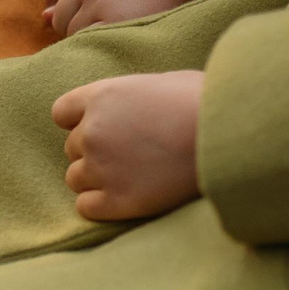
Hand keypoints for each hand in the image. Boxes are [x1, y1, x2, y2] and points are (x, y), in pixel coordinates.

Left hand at [42, 0, 203, 36]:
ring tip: (117, 29)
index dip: (63, 2)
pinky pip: (88, 41)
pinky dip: (99, 43)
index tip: (82, 11)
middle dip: (75, 22)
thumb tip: (43, 16)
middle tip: (106, 23)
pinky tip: (119, 37)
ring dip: (88, 35)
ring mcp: (98, 0)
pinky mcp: (112, 21)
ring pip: (71, 31)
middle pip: (60, 13)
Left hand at [51, 71, 202, 221]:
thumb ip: (135, 95)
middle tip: (131, 153)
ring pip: (75, 178)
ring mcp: (101, 168)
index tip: (104, 127)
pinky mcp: (117, 201)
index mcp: (102, 96)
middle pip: (73, 147)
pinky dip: (101, 204)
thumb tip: (137, 104)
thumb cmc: (205, 103)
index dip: (81, 121)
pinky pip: (85, 206)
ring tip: (131, 176)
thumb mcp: (165, 82)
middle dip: (96, 150)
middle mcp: (92, 132)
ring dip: (96, 178)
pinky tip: (127, 196)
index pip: (62, 112)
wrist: (226, 138)